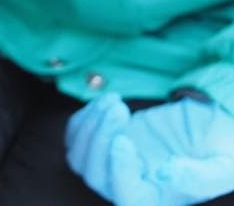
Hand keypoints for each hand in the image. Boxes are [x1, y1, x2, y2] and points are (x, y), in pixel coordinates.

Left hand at [67, 93, 233, 205]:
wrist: (209, 130)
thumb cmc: (220, 152)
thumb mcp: (223, 165)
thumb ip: (200, 176)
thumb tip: (166, 174)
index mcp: (156, 200)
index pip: (125, 198)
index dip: (118, 172)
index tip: (124, 139)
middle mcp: (129, 188)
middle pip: (94, 176)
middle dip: (101, 138)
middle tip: (119, 108)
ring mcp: (111, 167)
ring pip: (79, 156)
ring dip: (90, 124)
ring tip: (114, 101)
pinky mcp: (102, 145)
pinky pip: (76, 136)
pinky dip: (84, 116)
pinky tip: (107, 100)